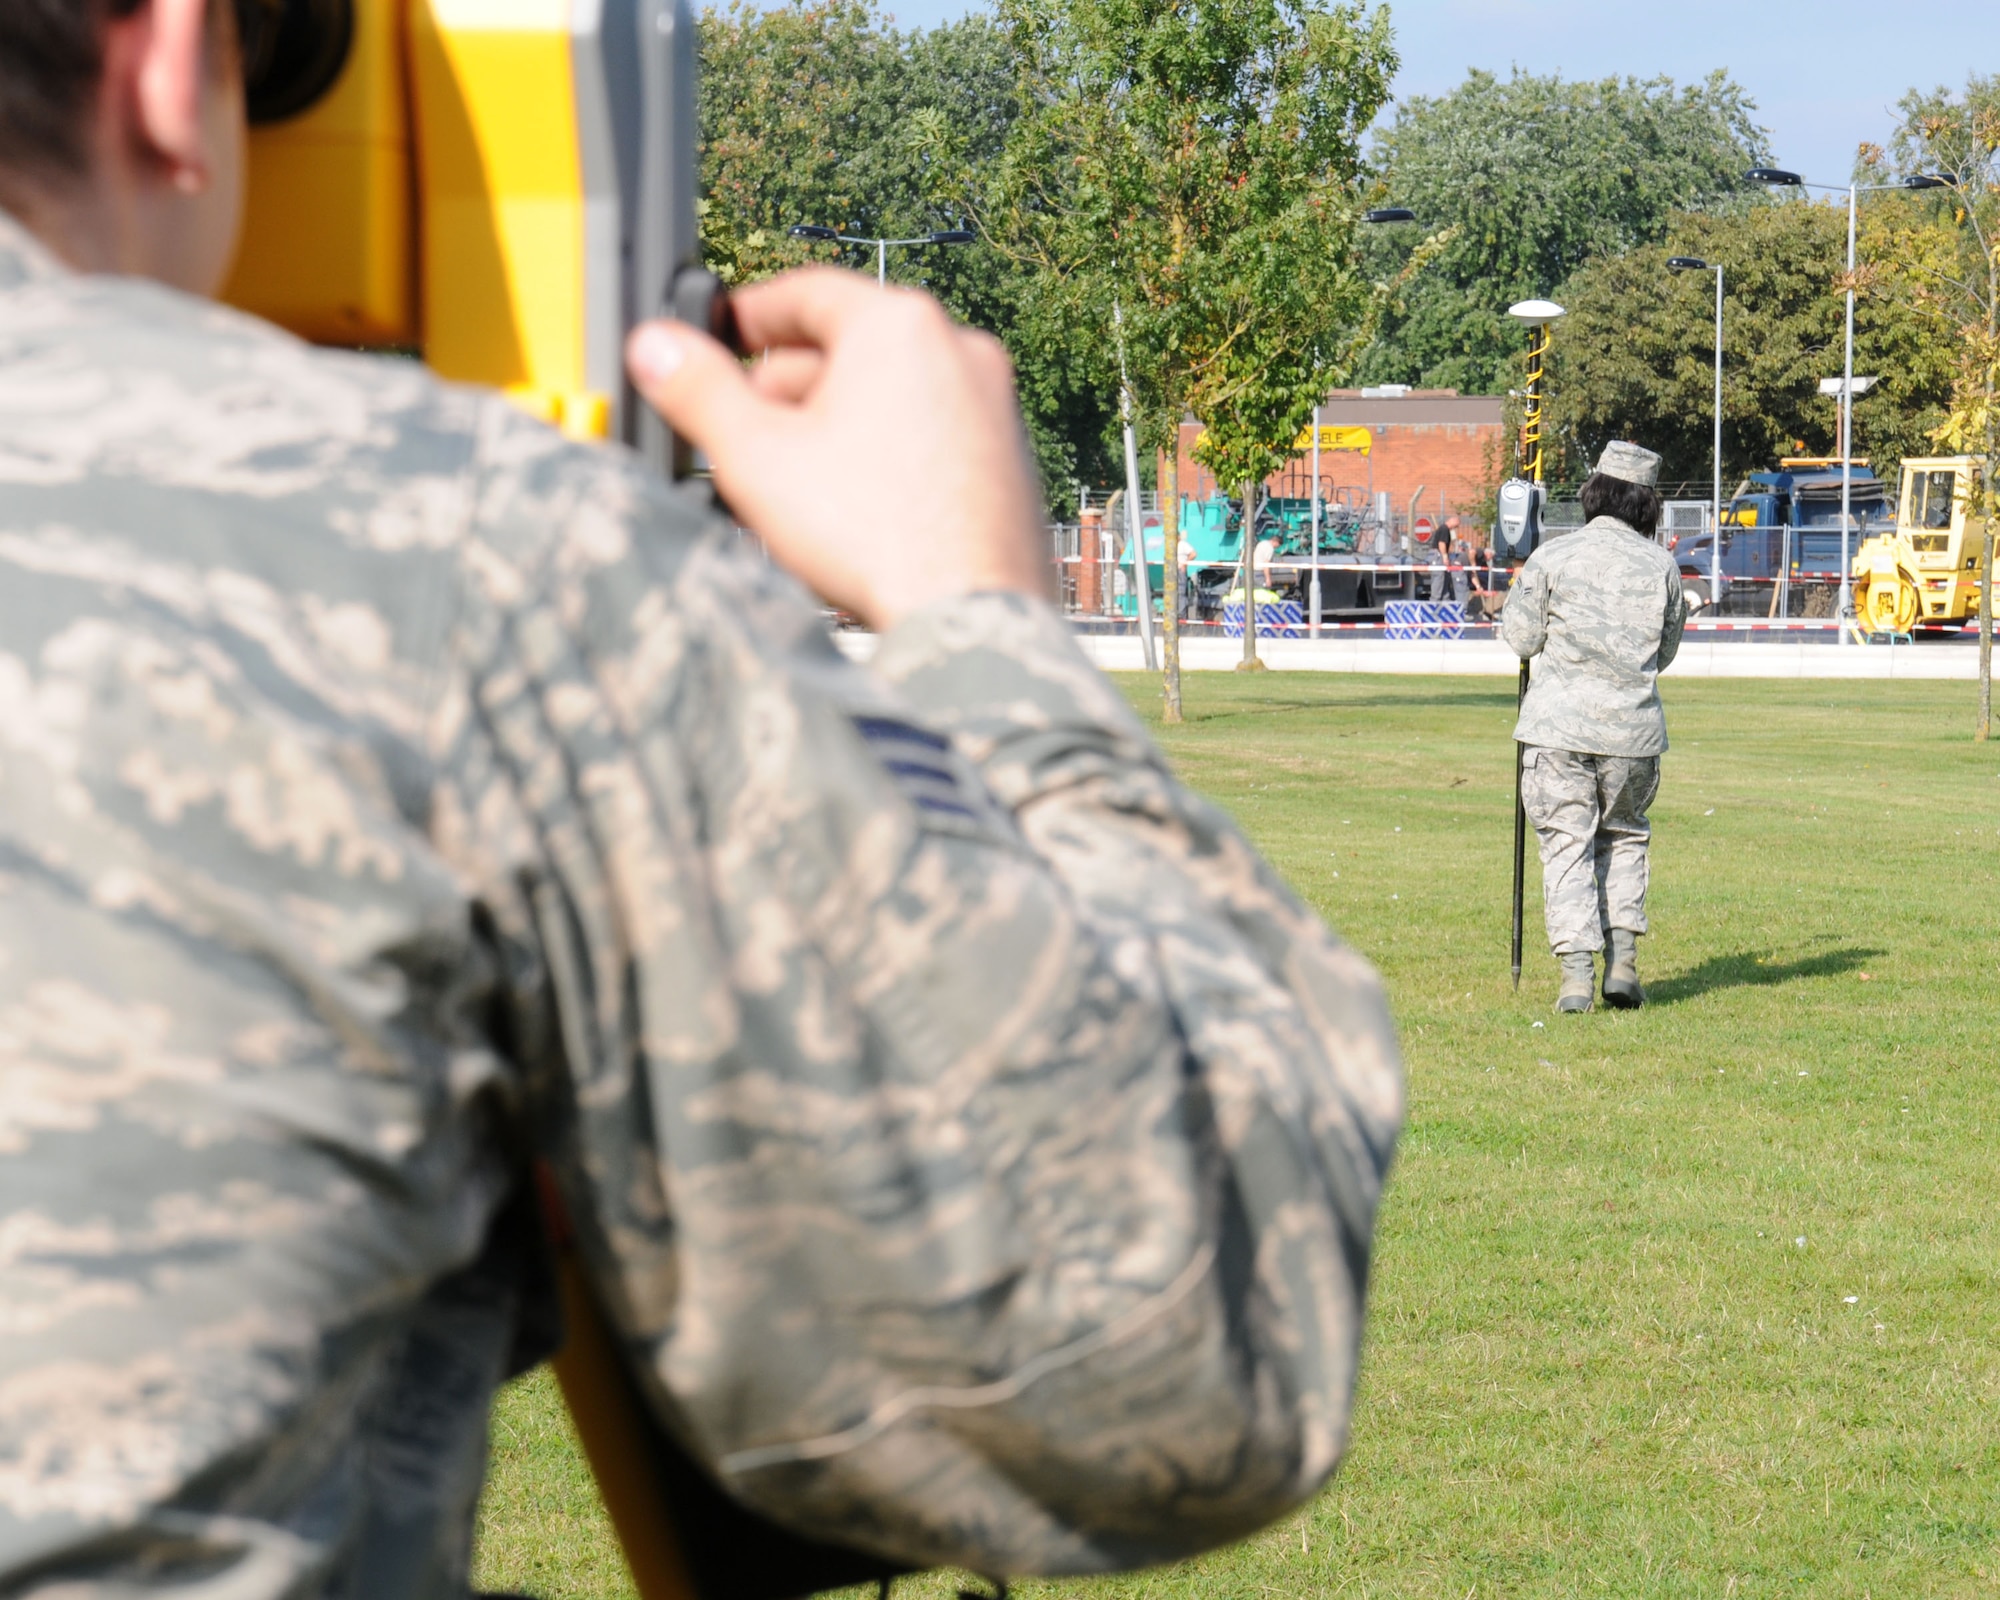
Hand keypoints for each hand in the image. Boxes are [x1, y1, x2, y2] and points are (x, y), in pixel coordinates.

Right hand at [626, 268, 1048, 631]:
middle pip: (851, 347)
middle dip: (787, 384)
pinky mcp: (1010, 457)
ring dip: (835, 422)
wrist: (970, 616)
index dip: (749, 314)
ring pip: (893, 393)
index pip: (806, 292)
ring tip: (791, 478)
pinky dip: (885, 451)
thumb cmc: (874, 535)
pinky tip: (853, 505)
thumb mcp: (755, 456)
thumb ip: (697, 391)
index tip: (719, 335)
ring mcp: (993, 404)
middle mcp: (958, 350)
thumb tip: (654, 347)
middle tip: (742, 425)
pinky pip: (931, 433)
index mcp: (898, 325)